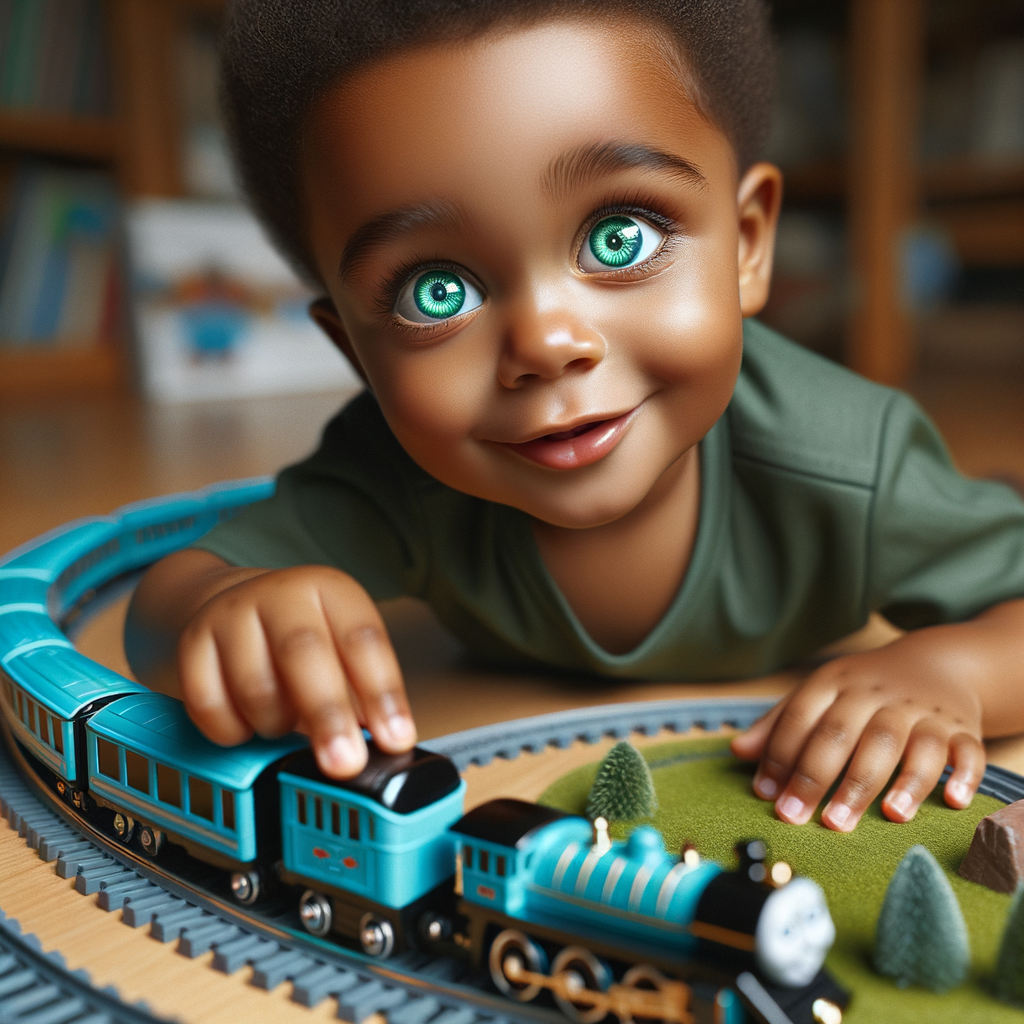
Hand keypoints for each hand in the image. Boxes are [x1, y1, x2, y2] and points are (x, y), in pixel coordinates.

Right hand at [177, 565, 414, 777]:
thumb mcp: (342, 648)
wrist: (234, 604)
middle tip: (345, 764)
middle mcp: (280, 593)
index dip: (382, 692)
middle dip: (328, 715)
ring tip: (286, 723)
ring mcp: (231, 614)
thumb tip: (383, 745)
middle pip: (304, 653)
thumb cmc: (303, 636)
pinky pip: (210, 705)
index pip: (363, 639)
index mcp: (330, 590)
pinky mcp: (191, 643)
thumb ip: (361, 693)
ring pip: (256, 686)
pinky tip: (247, 724)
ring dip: (276, 723)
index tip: (395, 739)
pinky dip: (233, 731)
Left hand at [730, 640, 985, 831]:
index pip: (802, 717)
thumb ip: (779, 724)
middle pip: (848, 734)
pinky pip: (967, 750)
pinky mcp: (961, 728)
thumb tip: (737, 750)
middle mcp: (876, 695)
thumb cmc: (863, 691)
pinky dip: (962, 775)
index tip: (768, 796)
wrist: (935, 664)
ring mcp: (921, 711)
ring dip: (898, 782)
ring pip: (906, 744)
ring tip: (887, 816)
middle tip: (805, 818)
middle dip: (824, 777)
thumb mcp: (819, 694)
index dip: (782, 756)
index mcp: (835, 683)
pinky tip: (953, 801)